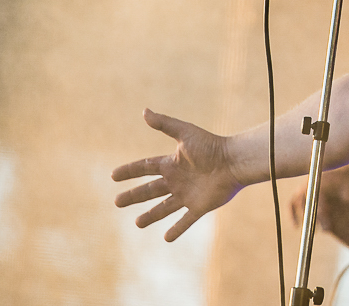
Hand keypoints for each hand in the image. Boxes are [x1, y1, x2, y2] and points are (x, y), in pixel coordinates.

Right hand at [112, 108, 242, 241]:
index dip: (129, 171)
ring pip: (164, 207)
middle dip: (134, 196)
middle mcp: (177, 180)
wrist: (234, 162)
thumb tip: (144, 111)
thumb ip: (165, 124)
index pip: (145, 167)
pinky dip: (177, 229)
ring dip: (151, 216)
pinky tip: (167, 238)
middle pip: (150, 190)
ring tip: (137, 223)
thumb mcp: (185, 132)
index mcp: (172, 163)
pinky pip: (186, 220)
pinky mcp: (200, 206)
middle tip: (117, 202)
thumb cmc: (211, 146)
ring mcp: (188, 194)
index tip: (113, 175)